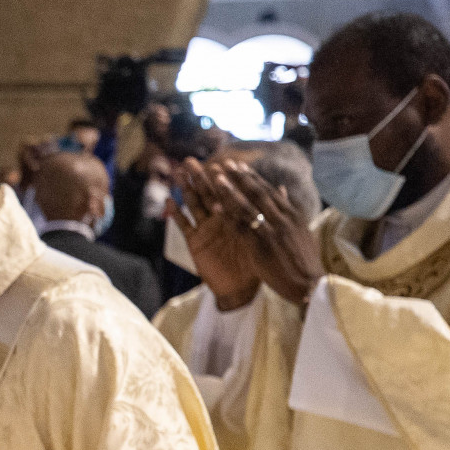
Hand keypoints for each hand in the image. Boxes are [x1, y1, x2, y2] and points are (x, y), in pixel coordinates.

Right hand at [174, 160, 261, 309]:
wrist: (242, 288)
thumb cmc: (255, 263)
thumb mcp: (265, 235)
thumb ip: (268, 210)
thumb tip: (280, 188)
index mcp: (236, 216)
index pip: (230, 191)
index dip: (225, 177)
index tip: (222, 161)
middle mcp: (219, 219)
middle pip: (208, 193)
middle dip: (200, 177)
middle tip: (191, 161)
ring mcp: (206, 229)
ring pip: (194, 205)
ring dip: (186, 189)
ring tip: (179, 173)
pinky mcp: (196, 242)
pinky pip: (184, 226)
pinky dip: (177, 214)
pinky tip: (170, 201)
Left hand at [219, 161, 322, 305]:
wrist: (310, 285)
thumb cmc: (304, 261)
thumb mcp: (301, 231)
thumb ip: (289, 210)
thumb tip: (282, 188)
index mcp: (293, 215)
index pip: (270, 191)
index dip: (253, 177)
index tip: (239, 166)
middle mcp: (283, 219)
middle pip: (257, 193)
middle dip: (239, 177)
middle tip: (223, 163)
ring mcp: (273, 231)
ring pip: (247, 206)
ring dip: (230, 190)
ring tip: (214, 178)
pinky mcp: (262, 246)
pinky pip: (241, 227)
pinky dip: (227, 215)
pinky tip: (214, 206)